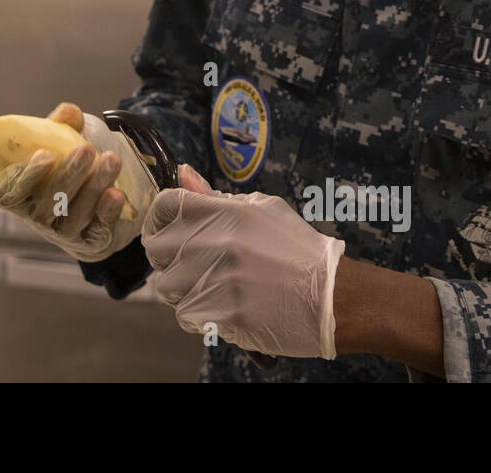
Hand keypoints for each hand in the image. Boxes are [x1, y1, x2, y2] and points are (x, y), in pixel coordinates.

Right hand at [0, 102, 132, 261]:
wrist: (79, 202)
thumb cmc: (57, 168)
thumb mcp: (54, 145)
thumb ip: (58, 127)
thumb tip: (69, 111)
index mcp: (15, 194)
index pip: (11, 193)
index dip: (26, 176)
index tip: (45, 155)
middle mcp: (35, 217)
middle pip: (49, 202)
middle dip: (69, 175)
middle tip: (86, 150)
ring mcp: (61, 232)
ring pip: (76, 214)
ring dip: (94, 187)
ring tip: (111, 160)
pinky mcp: (87, 241)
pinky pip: (97, 228)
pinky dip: (107, 211)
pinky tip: (116, 193)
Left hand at [142, 165, 345, 358]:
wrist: (334, 297)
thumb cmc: (297, 251)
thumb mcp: (261, 211)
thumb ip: (214, 198)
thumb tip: (182, 173)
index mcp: (226, 212)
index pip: (165, 205)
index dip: (157, 219)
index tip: (164, 231)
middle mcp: (218, 242)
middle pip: (157, 250)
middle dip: (168, 260)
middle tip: (190, 267)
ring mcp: (219, 280)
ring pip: (167, 287)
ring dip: (183, 291)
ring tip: (211, 290)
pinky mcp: (224, 315)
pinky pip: (185, 316)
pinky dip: (199, 316)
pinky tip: (223, 309)